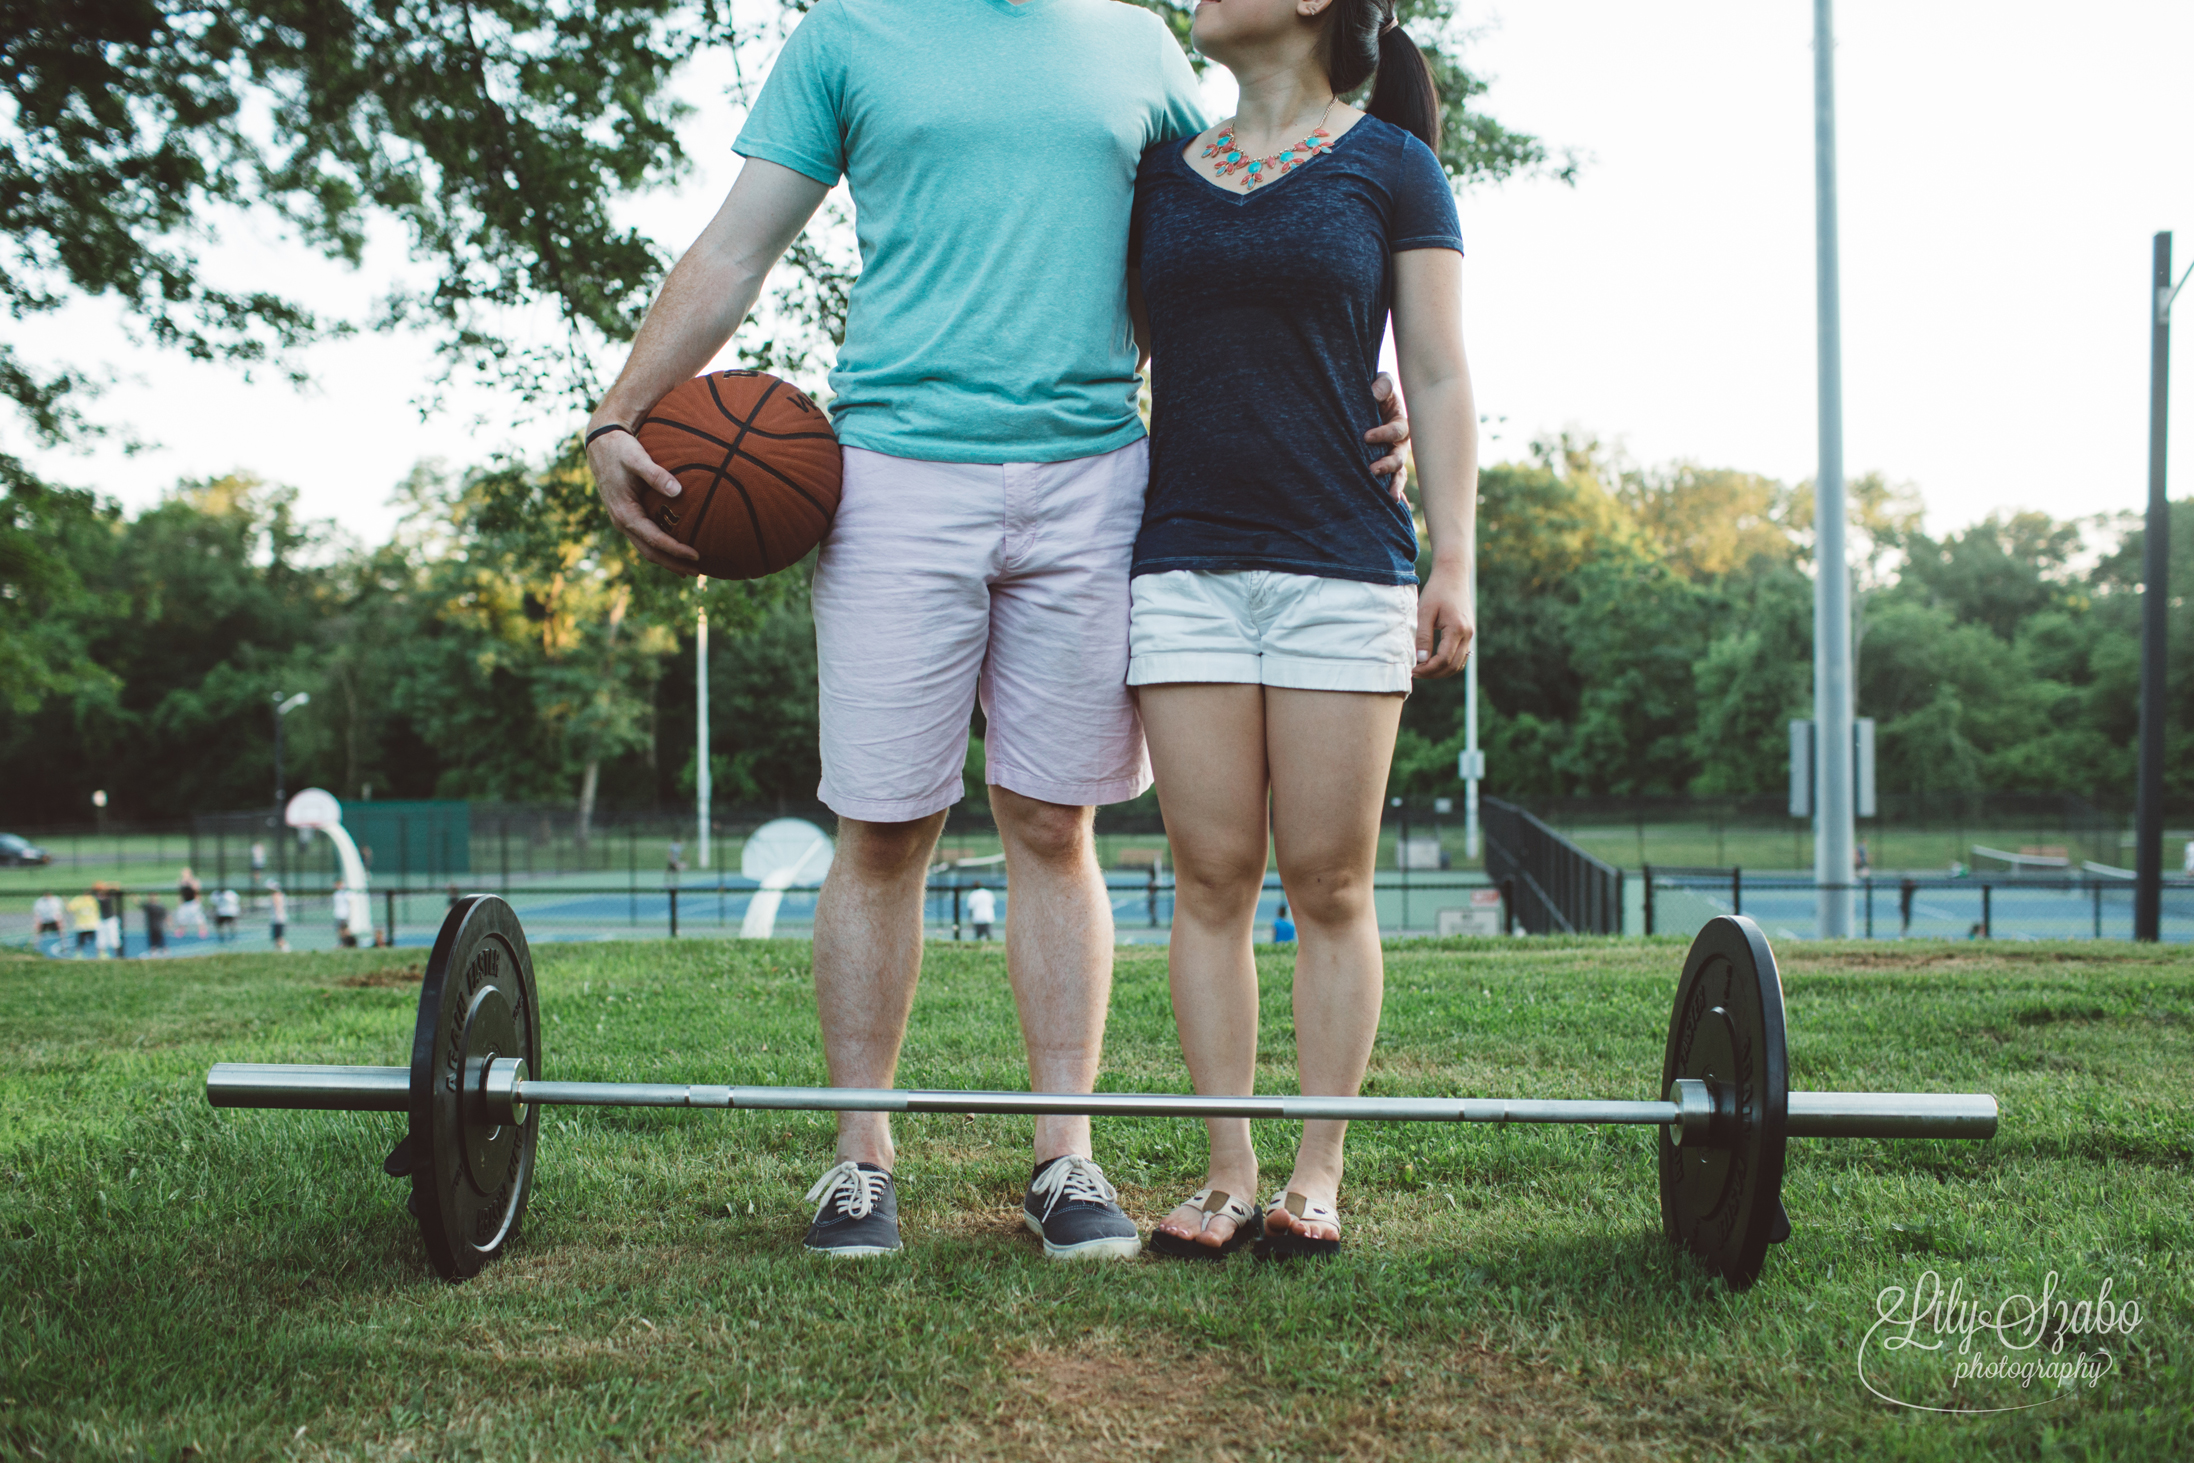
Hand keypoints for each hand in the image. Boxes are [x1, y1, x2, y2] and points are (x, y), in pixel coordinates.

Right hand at [588, 426, 700, 573]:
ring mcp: (624, 521)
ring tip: (690, 569)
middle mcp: (623, 522)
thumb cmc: (621, 450)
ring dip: (668, 560)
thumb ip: (656, 474)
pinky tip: (676, 549)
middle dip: (674, 564)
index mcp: (625, 513)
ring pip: (647, 549)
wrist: (601, 443)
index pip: (655, 540)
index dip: (676, 550)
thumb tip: (678, 491)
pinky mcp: (629, 516)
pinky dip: (661, 548)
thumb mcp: (637, 459)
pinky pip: (646, 539)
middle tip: (699, 572)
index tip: (697, 555)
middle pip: (650, 552)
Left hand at [1365, 373, 1410, 500]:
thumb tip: (1375, 393)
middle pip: (1399, 457)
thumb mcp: (1382, 382)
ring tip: (1388, 496)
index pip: (1396, 431)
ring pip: (1398, 474)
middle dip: (1388, 465)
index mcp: (1400, 423)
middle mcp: (1401, 443)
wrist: (1370, 402)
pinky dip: (1396, 494)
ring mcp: (1394, 457)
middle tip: (1372, 469)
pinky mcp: (1387, 467)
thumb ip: (1382, 384)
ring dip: (1394, 484)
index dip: (1384, 434)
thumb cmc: (1377, 391)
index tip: (1366, 437)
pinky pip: (1394, 482)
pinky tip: (1397, 508)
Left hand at [1412, 561, 1472, 679]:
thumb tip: (1421, 660)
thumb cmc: (1437, 591)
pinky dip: (1449, 664)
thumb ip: (1423, 636)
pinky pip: (1461, 656)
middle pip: (1453, 666)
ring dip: (1442, 671)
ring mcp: (1470, 634)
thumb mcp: (1425, 612)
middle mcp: (1467, 634)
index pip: (1444, 659)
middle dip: (1433, 673)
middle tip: (1415, 673)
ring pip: (1459, 664)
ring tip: (1423, 670)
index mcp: (1457, 628)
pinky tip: (1433, 663)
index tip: (1413, 670)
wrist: (1453, 576)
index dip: (1428, 669)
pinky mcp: (1468, 633)